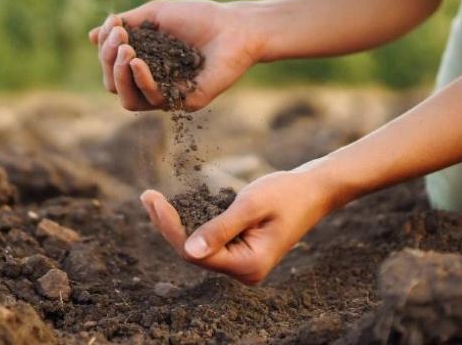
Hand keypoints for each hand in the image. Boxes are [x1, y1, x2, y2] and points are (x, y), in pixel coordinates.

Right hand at [88, 0, 261, 110]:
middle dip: (108, 61)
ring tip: (125, 51)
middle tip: (119, 38)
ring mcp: (168, 95)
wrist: (235, 27)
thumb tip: (92, 35)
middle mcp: (153, 83)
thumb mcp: (155, 14)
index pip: (111, 66)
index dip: (105, 48)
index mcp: (144, 63)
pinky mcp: (184, 103)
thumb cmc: (198, 17)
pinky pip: (153, 100)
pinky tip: (137, 62)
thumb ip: (125, 25)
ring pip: (128, 100)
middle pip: (114, 85)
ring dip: (119, 75)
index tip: (114, 24)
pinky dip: (141, 81)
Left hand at [139, 167, 342, 284]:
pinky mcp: (240, 250)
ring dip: (176, 223)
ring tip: (152, 199)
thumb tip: (188, 251)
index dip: (170, 227)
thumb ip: (220, 228)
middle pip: (193, 252)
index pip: (196, 253)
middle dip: (168, 224)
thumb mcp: (251, 205)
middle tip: (147, 196)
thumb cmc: (287, 193)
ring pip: (198, 246)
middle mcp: (244, 271)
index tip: (152, 199)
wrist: (314, 190)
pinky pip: (209, 240)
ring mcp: (242, 263)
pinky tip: (174, 206)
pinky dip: (192, 222)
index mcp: (248, 265)